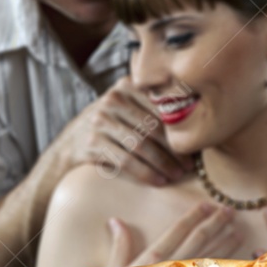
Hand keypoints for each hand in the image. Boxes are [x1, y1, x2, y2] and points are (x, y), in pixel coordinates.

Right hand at [58, 76, 190, 185]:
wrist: (71, 142)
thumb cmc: (110, 125)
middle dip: (174, 149)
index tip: (195, 144)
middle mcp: (112, 100)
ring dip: (163, 163)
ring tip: (177, 174)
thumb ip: (151, 103)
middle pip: (152, 127)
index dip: (179, 127)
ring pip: (141, 145)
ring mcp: (100, 121)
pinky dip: (146, 173)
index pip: (160, 106)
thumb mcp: (126, 105)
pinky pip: (127, 161)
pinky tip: (158, 181)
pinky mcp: (94, 144)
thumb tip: (195, 119)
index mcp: (126, 85)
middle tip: (188, 164)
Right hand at [107, 202, 240, 266]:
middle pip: (197, 241)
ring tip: (237, 229)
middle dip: (214, 224)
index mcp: (153, 259)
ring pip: (209, 257)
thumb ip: (120, 244)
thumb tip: (115, 220)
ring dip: (224, 242)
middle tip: (229, 211)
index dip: (193, 217)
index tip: (207, 205)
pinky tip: (236, 260)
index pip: (178, 232)